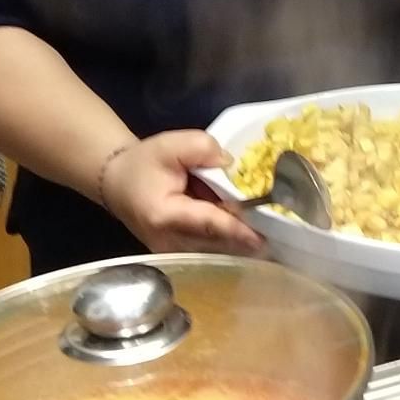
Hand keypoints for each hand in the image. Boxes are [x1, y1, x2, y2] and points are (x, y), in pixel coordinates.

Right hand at [99, 131, 264, 255]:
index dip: (237, 229)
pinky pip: (213, 249)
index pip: (208, 224)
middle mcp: (170, 242)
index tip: (263, 236)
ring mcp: (175, 253)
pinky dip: (232, 240)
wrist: (118, 182)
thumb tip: (230, 163)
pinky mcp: (182, 254)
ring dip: (242, 238)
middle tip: (281, 229)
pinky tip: (253, 231)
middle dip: (247, 233)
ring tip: (272, 229)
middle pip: (218, 241)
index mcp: (165, 215)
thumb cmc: (143, 164)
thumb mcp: (169, 145)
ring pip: (218, 249)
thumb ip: (201, 148)